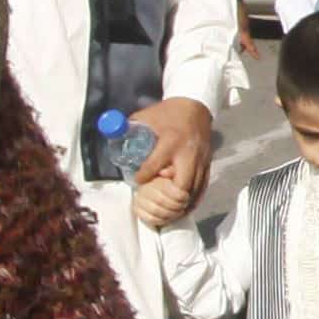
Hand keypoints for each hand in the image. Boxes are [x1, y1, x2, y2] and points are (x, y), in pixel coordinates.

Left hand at [129, 97, 215, 214]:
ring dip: (180, 204)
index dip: (142, 179)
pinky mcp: (208, 164)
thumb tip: (110, 138)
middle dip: (168, 200)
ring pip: (194, 191)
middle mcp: (188, 154)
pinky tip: (183, 207)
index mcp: (171, 142)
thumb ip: (128, 129)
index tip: (137, 182)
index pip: (154, 167)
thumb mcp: (146, 116)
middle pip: (181, 186)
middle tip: (157, 206)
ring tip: (168, 212)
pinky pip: (203, 188)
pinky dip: (193, 200)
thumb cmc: (168, 113)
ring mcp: (201, 160)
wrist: (196, 106)